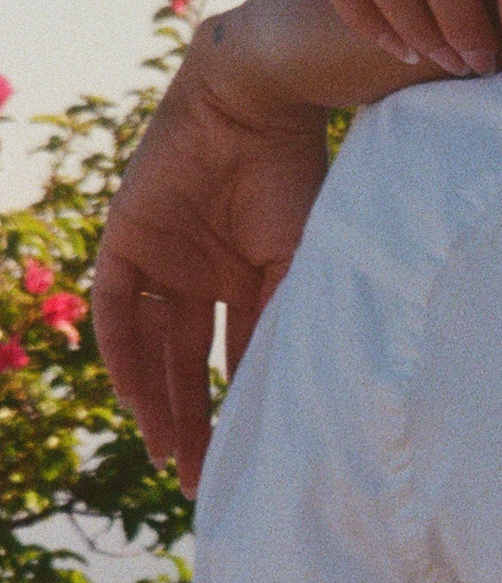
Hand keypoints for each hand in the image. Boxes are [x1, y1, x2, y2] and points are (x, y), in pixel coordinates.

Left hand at [92, 31, 330, 491]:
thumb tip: (298, 400)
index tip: (244, 462)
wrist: (254, 105)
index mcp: (251, 277)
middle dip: (190, 422)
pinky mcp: (126, 242)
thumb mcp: (301, 262)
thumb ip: (287, 321)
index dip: (237, 411)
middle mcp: (204, 275)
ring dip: (156, 401)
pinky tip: (137, 400)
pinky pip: (119, 313)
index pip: (236, 359)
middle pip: (188, 364)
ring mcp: (163, 259)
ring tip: (167, 452)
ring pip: (152, 348)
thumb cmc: (295, 175)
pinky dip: (125, 358)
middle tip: (196, 477)